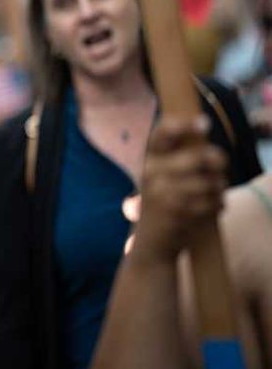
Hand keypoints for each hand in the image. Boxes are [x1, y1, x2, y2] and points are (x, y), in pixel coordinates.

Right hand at [131, 115, 226, 263]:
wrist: (151, 245)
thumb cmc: (162, 206)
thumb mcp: (159, 178)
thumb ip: (176, 157)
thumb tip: (205, 134)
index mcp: (147, 161)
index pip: (162, 134)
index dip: (183, 125)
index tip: (203, 124)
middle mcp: (152, 174)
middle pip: (199, 157)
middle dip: (217, 160)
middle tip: (220, 164)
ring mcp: (164, 192)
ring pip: (210, 181)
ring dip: (218, 187)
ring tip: (214, 193)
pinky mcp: (178, 211)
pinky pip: (212, 200)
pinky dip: (217, 204)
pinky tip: (211, 208)